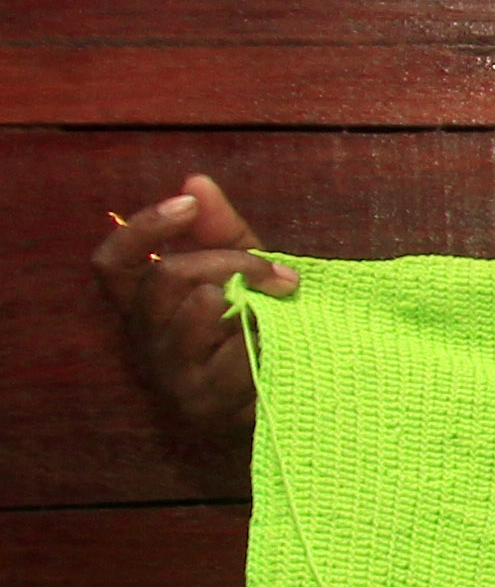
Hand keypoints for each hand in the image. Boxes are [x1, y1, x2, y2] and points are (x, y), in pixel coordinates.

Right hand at [90, 175, 296, 437]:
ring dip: (251, 302)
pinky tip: (279, 346)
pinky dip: (266, 339)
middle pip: (168, 278)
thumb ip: (223, 232)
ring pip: (201, 309)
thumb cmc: (262, 335)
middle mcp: (146, 341)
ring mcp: (172, 376)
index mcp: (145, 308)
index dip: (142, 229)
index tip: (187, 203)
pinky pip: (237, 351)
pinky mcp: (205, 404)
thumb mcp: (246, 276)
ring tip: (279, 313)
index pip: (112, 264)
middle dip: (231, 262)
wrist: (291, 404)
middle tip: (281, 273)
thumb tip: (197, 181)